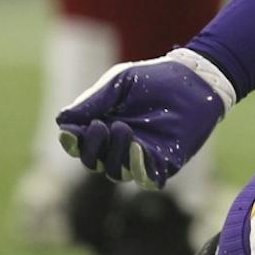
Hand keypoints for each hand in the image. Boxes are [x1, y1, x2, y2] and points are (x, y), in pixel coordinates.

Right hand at [57, 48, 236, 188]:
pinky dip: (138, 167)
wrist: (193, 79)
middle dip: (92, 147)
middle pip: (93, 160)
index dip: (72, 140)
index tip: (72, 129)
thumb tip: (61, 121)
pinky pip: (146, 176)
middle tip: (101, 126)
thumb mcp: (119, 83)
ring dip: (114, 154)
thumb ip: (93, 101)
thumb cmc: (154, 78)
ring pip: (116, 170)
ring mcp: (140, 157)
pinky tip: (137, 148)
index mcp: (102, 126)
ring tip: (122, 128)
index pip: (78, 143)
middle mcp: (117, 146)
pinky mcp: (164, 163)